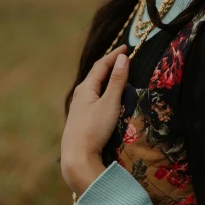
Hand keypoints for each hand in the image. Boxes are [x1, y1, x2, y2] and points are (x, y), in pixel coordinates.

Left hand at [61, 44, 129, 191]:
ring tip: (116, 73)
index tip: (127, 47)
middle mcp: (79, 95)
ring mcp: (78, 107)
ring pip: (93, 86)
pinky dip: (101, 90)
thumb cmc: (94, 129)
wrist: (77, 157)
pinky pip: (92, 96)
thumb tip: (123, 58)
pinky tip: (104, 97)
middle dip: (109, 64)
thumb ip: (117, 81)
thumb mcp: (110, 103)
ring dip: (105, 77)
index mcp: (86, 88)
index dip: (114, 55)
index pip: (101, 65)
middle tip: (123, 57)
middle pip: (96, 74)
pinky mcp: (80, 119)